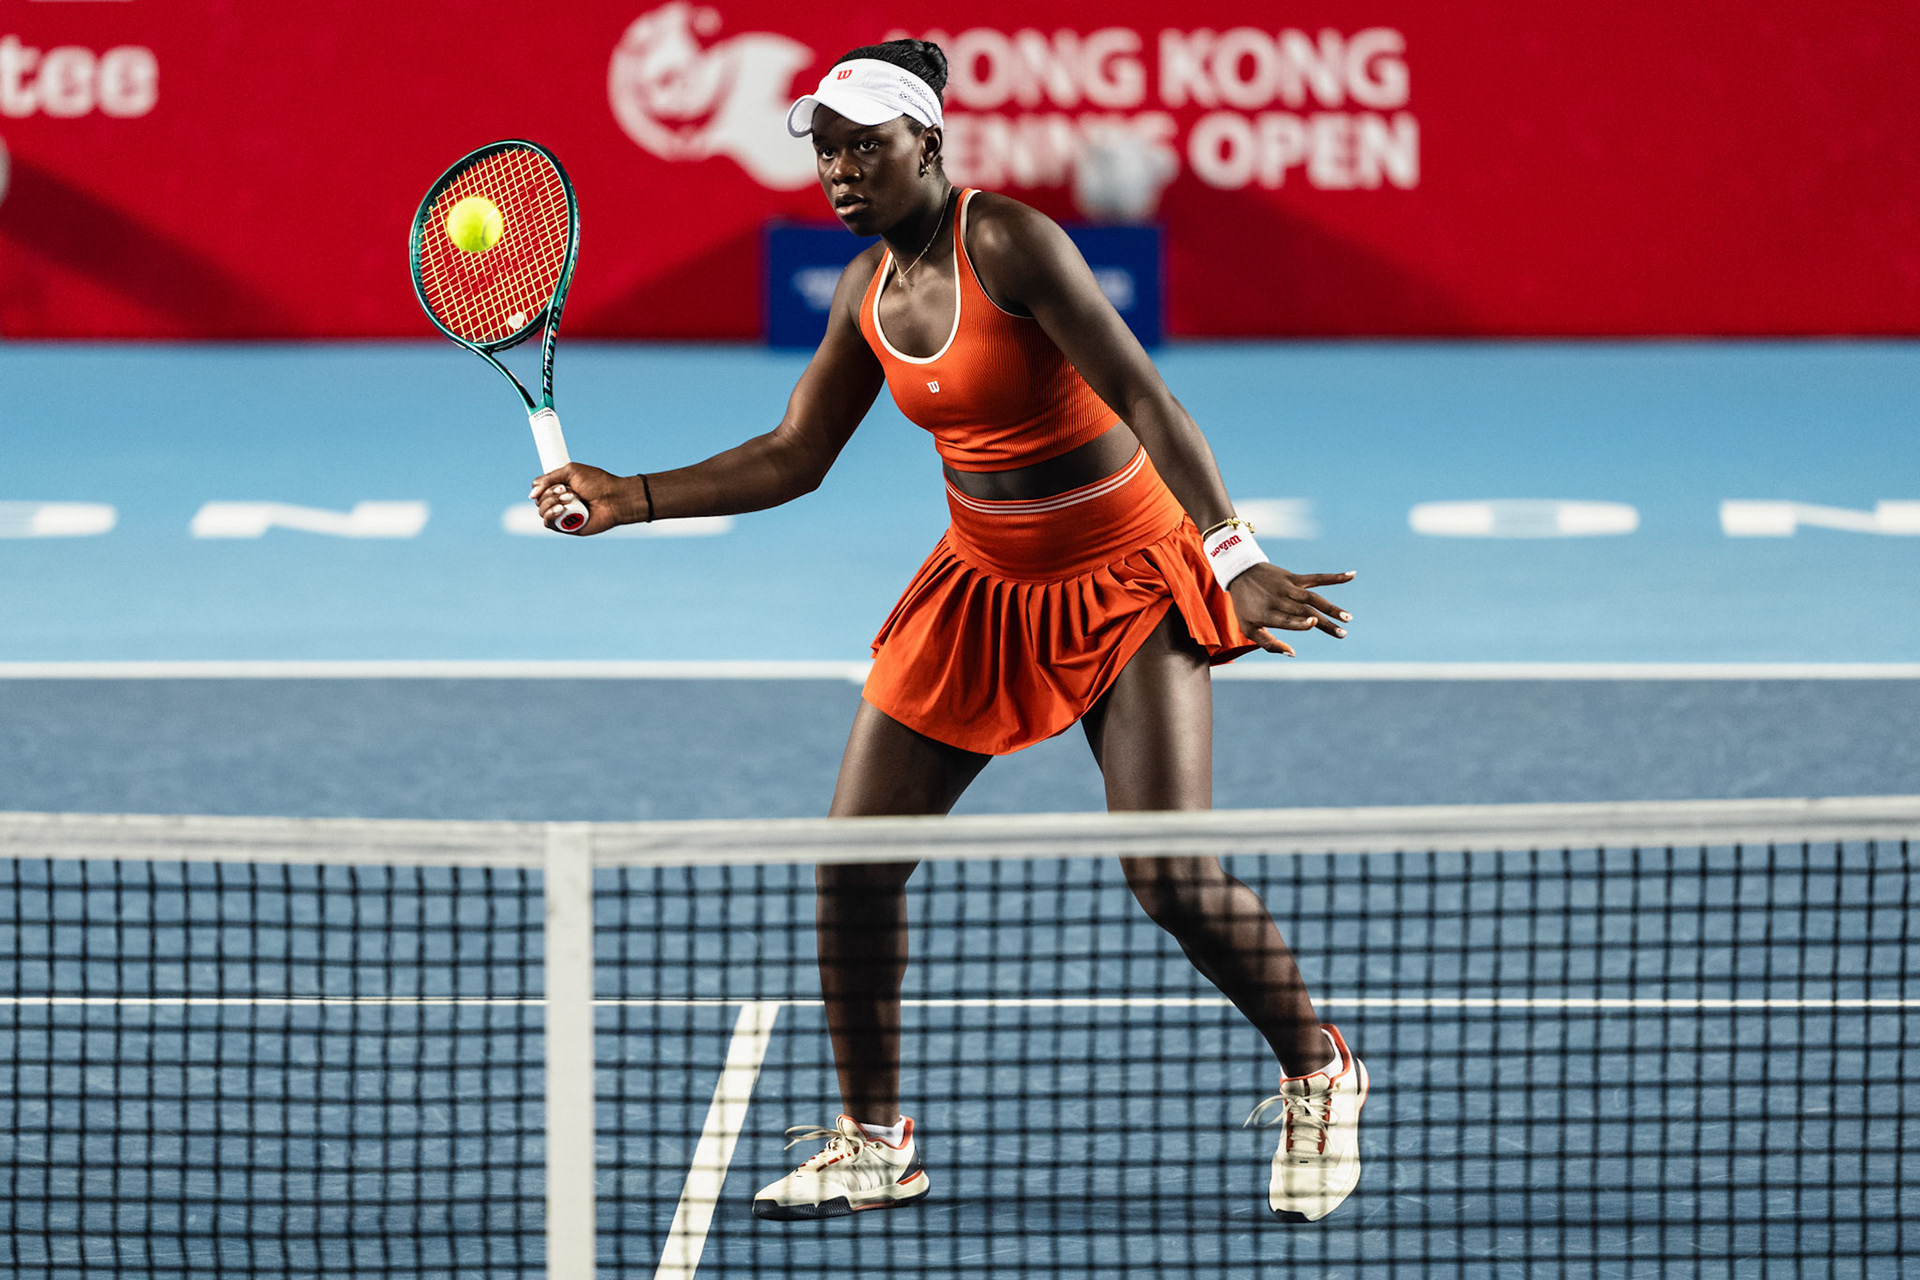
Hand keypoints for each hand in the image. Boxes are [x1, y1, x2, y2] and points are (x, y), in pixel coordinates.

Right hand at [528, 462, 626, 534]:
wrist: (614, 498)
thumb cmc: (597, 483)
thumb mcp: (571, 471)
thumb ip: (549, 479)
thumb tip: (531, 494)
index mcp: (560, 487)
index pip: (538, 488)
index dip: (540, 486)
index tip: (556, 483)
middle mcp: (559, 501)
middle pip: (538, 499)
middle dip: (550, 493)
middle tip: (568, 491)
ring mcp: (562, 515)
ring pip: (541, 511)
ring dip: (551, 503)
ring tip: (570, 499)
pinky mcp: (567, 528)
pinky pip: (548, 524)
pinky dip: (550, 515)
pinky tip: (561, 509)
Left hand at [1227, 566, 1354, 656]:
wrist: (1240, 573)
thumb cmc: (1246, 606)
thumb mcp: (1248, 628)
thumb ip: (1269, 644)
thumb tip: (1293, 654)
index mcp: (1267, 614)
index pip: (1286, 620)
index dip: (1300, 621)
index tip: (1314, 623)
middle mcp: (1279, 600)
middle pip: (1305, 612)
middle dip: (1325, 622)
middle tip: (1343, 633)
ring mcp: (1288, 588)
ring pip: (1314, 598)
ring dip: (1332, 607)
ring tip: (1348, 617)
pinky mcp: (1294, 578)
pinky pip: (1316, 578)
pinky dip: (1334, 577)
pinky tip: (1351, 575)